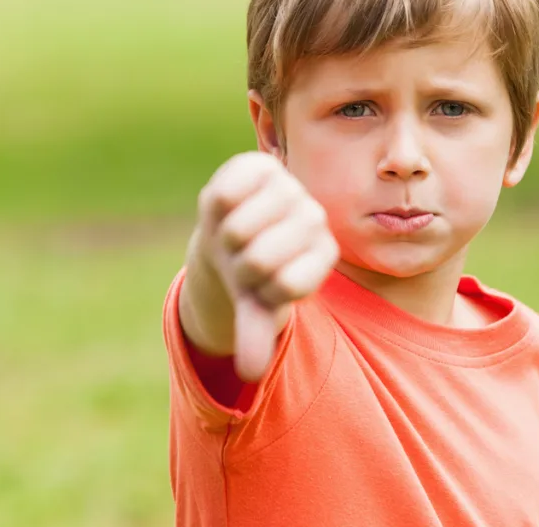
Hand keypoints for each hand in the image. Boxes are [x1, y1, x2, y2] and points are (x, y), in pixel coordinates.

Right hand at [197, 152, 339, 381]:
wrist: (233, 231)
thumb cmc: (251, 273)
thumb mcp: (256, 304)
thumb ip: (257, 334)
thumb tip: (250, 374)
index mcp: (323, 253)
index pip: (285, 285)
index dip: (259, 292)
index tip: (262, 284)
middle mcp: (313, 217)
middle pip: (257, 260)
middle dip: (237, 267)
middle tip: (243, 258)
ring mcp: (288, 188)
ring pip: (238, 230)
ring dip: (224, 241)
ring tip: (236, 236)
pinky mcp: (259, 165)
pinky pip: (224, 194)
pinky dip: (216, 208)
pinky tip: (226, 207)